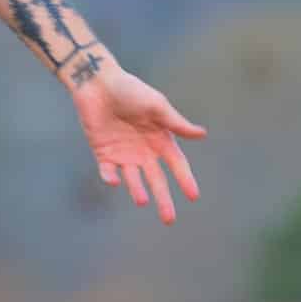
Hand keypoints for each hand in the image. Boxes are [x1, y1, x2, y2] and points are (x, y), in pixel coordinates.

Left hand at [69, 63, 205, 225]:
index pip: (176, 164)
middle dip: (163, 198)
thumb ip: (176, 123)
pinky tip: (114, 180)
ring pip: (133, 179)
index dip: (185, 179)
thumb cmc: (130, 90)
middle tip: (169, 219)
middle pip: (156, 180)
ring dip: (137, 190)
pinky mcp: (103, 153)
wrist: (98, 83)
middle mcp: (144, 151)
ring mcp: (123, 154)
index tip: (194, 196)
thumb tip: (202, 134)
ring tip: (142, 200)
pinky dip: (110, 177)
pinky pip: (107, 171)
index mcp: (160, 139)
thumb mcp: (157, 105)